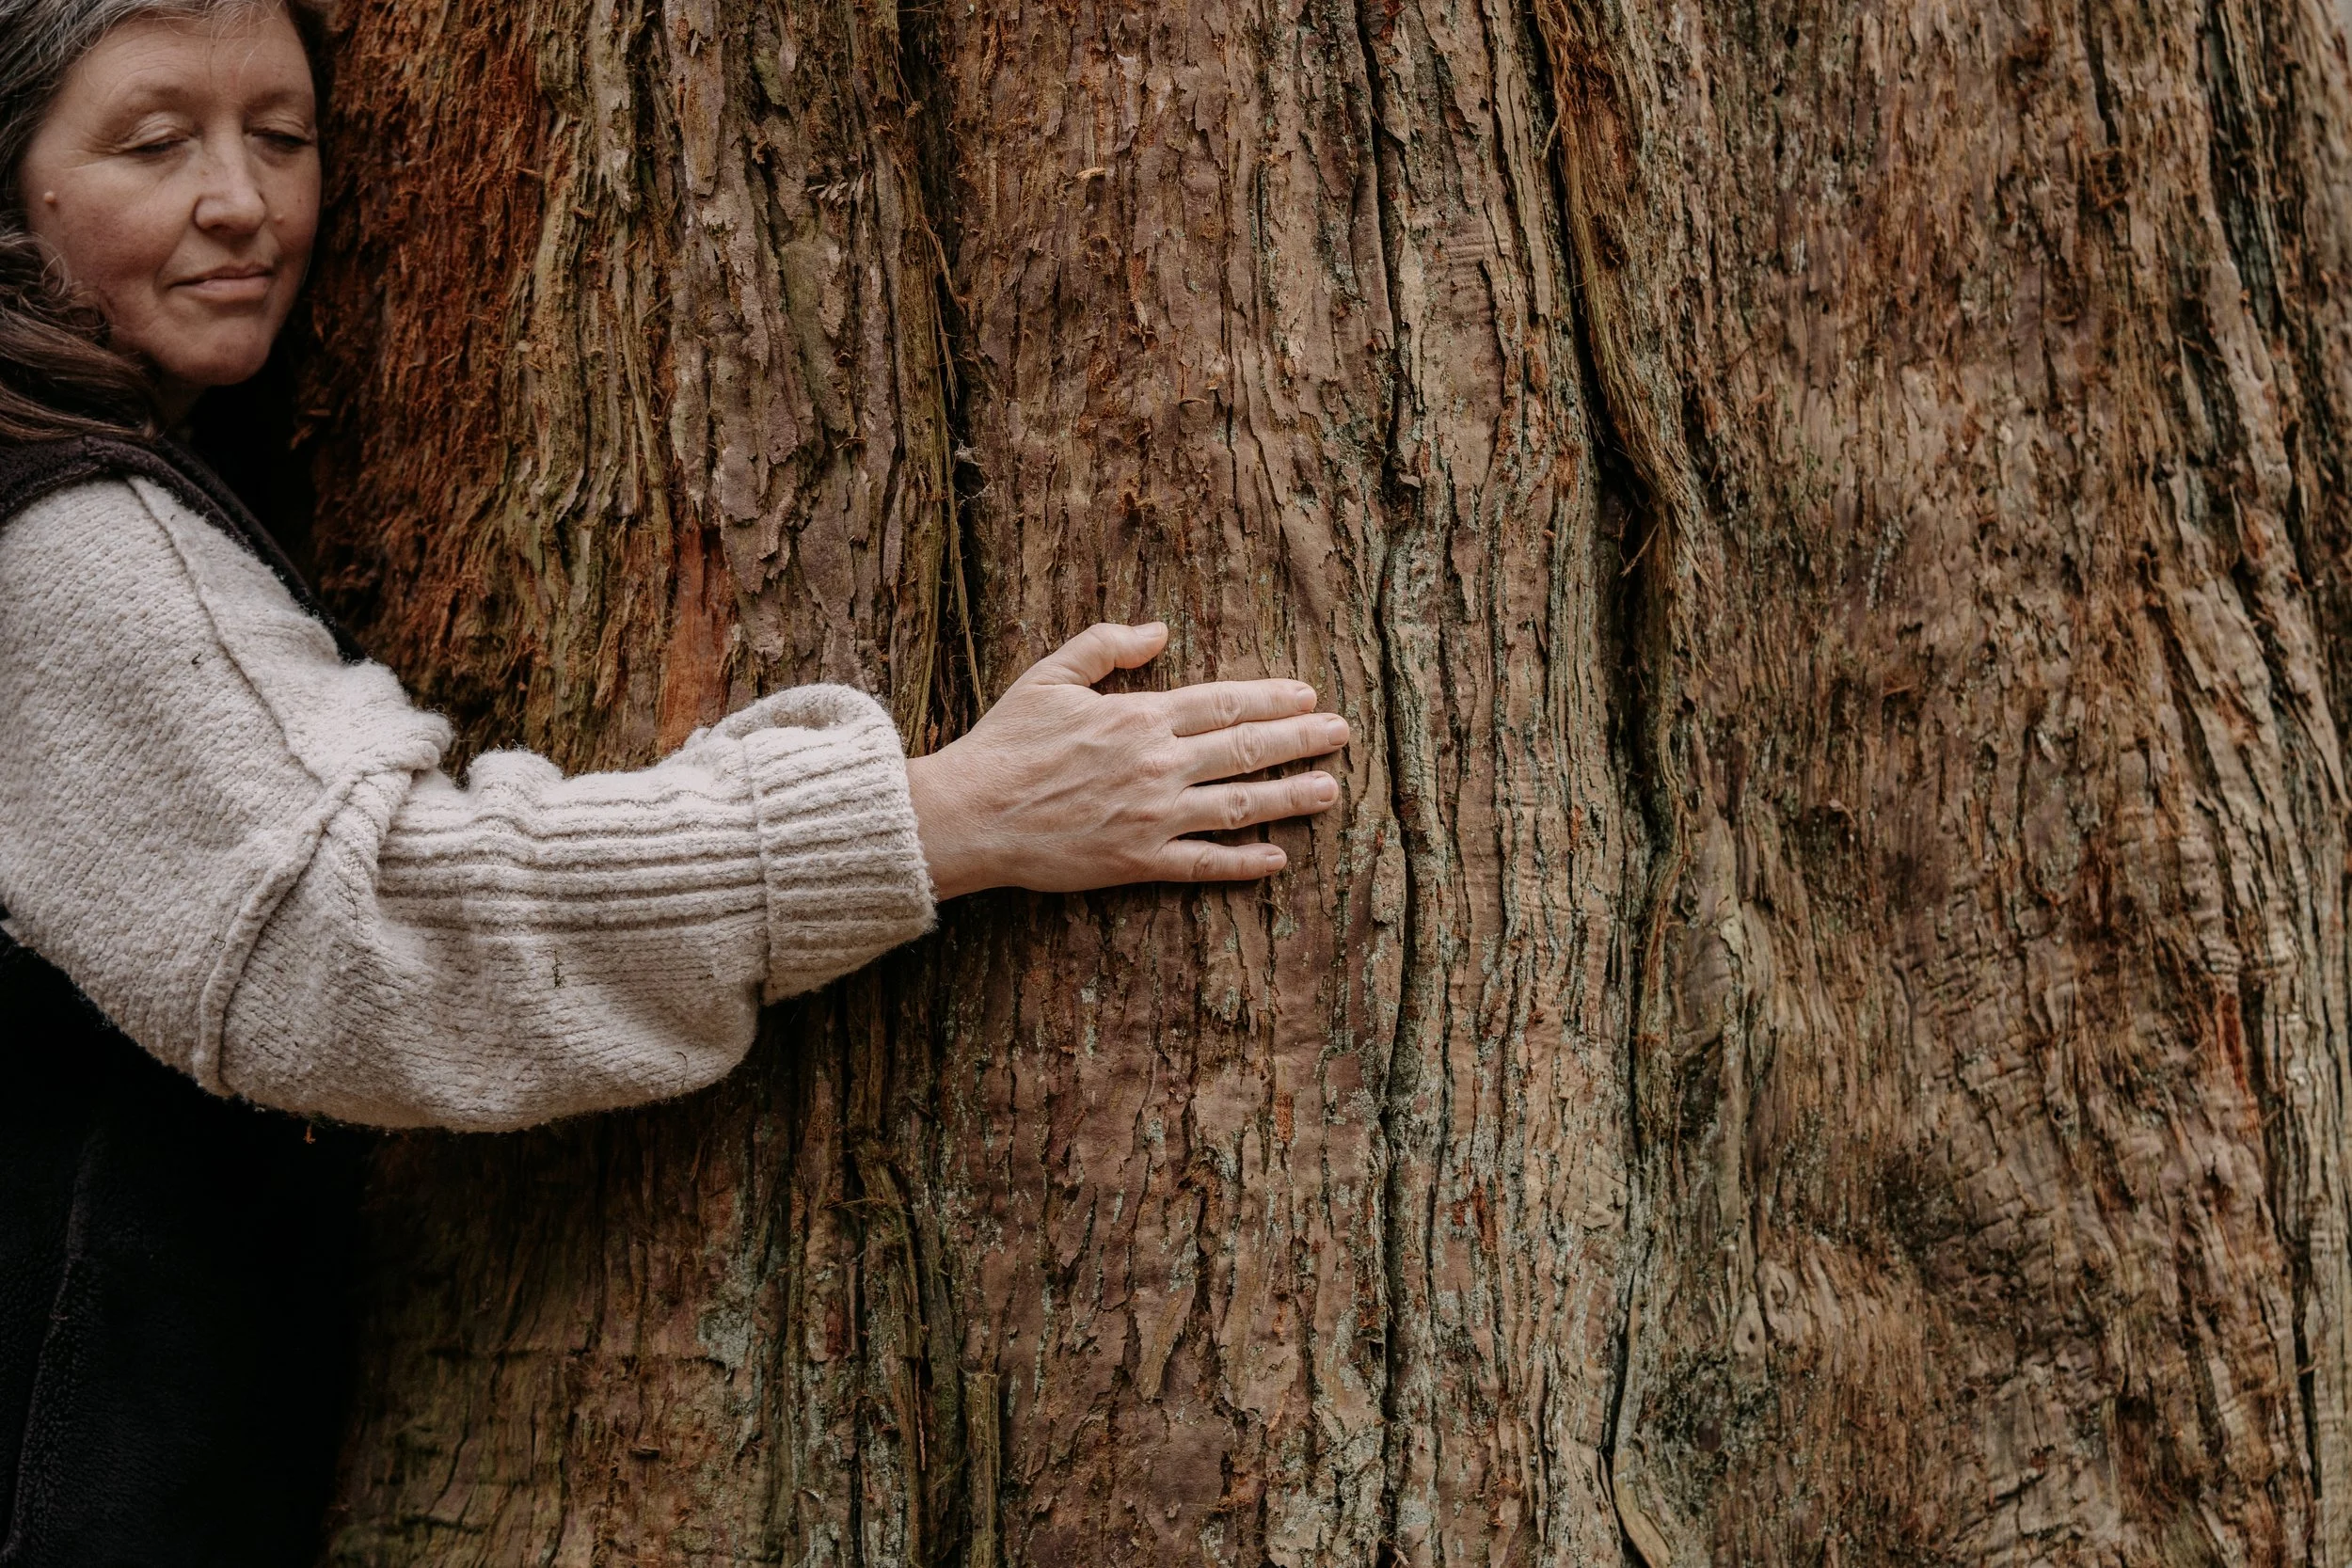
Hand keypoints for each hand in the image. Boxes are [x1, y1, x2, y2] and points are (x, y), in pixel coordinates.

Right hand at [904, 622, 1351, 899]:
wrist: (970, 813)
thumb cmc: (1005, 741)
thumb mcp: (1048, 674)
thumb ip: (1106, 645)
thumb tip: (1159, 630)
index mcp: (1139, 716)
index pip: (1224, 703)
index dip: (1272, 698)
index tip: (1308, 696)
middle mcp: (1157, 764)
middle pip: (1246, 750)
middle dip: (1300, 740)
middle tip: (1341, 735)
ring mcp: (1153, 816)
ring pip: (1239, 805)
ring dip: (1290, 797)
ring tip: (1329, 790)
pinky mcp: (1138, 861)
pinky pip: (1204, 863)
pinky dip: (1244, 863)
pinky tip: (1278, 858)